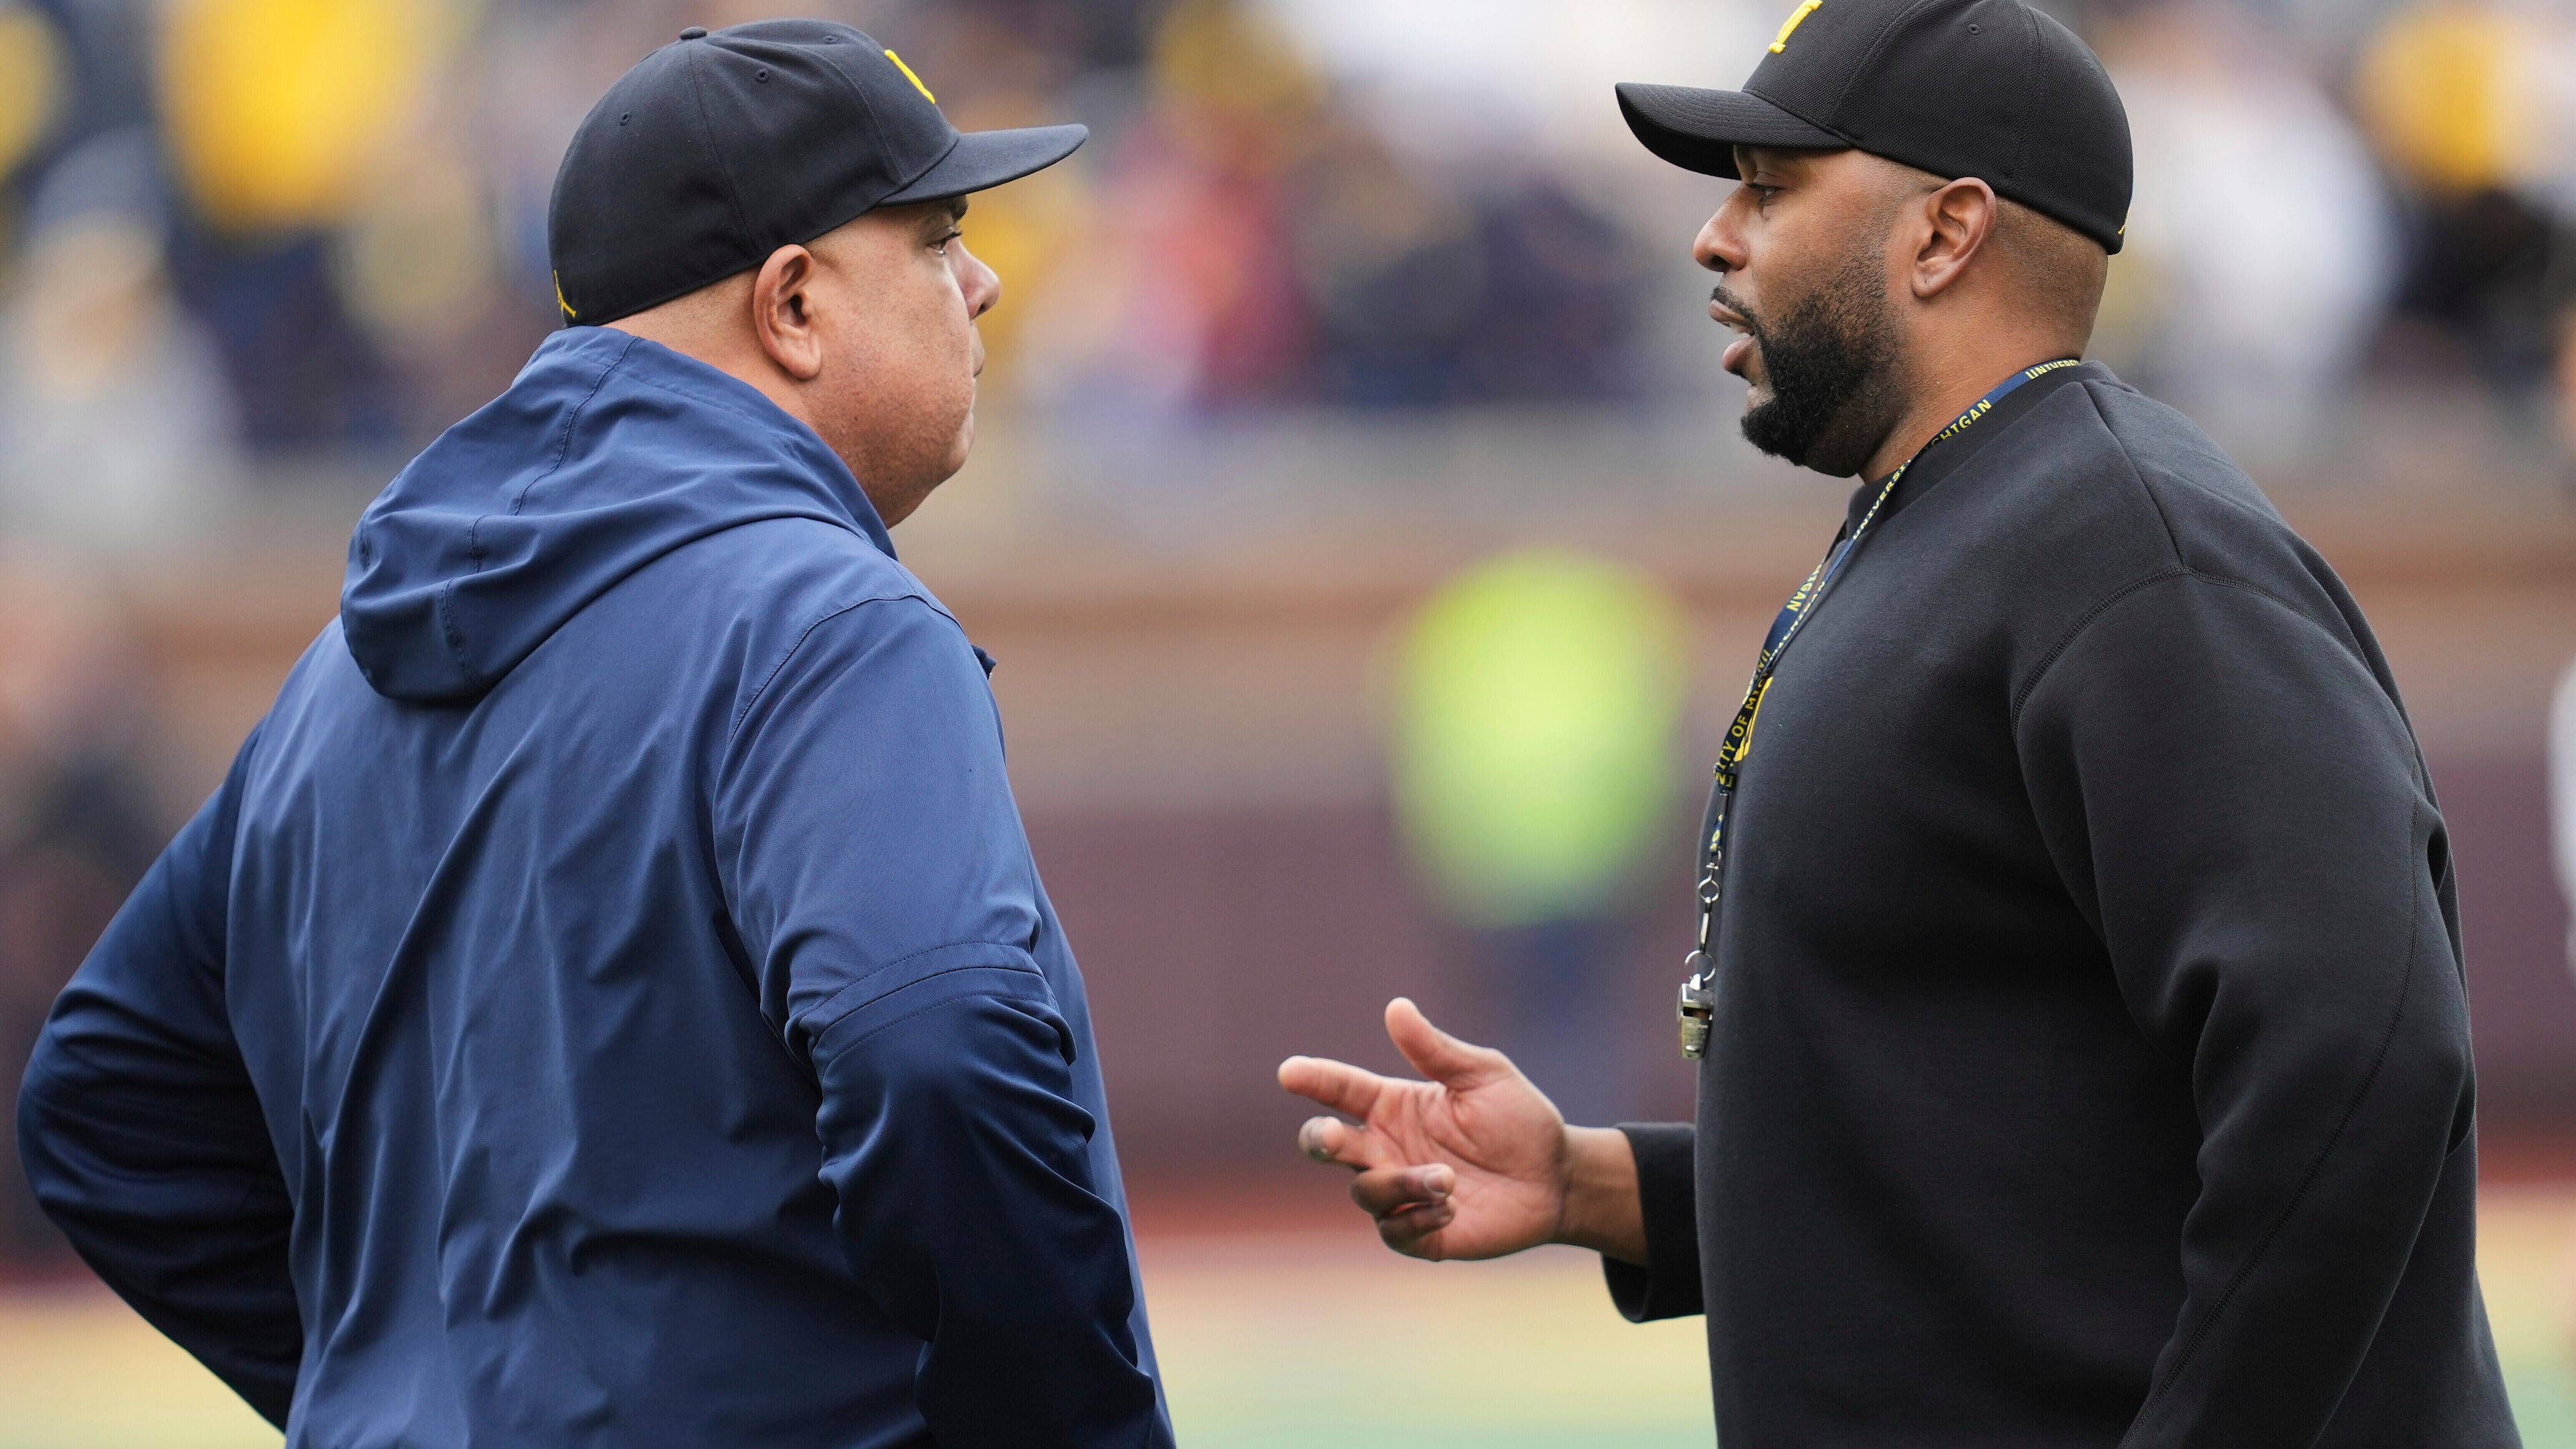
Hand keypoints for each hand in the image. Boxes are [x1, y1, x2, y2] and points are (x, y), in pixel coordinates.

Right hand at [1278, 998, 1641, 1263]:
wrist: (1557, 1178)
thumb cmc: (1519, 1120)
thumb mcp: (1483, 1075)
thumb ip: (1436, 1050)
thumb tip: (1396, 1007)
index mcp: (1393, 1106)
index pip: (1340, 1090)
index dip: (1313, 1080)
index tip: (1290, 1072)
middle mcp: (1386, 1149)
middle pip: (1327, 1145)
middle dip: (1321, 1141)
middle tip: (1333, 1139)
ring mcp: (1399, 1192)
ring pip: (1366, 1190)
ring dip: (1401, 1184)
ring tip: (1448, 1179)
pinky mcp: (1419, 1233)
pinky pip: (1394, 1230)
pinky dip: (1417, 1218)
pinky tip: (1452, 1206)